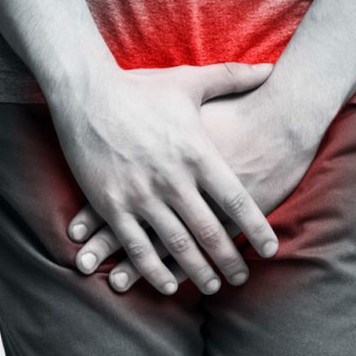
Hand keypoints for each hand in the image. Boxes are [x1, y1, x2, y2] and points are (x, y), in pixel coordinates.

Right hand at [50, 63, 280, 295]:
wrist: (85, 91)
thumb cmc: (140, 87)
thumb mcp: (190, 81)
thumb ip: (232, 78)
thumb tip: (270, 68)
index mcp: (197, 153)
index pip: (236, 200)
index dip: (256, 228)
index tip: (269, 249)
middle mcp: (173, 179)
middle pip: (210, 231)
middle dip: (229, 259)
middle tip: (242, 279)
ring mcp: (141, 195)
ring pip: (176, 245)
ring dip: (197, 271)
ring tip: (212, 286)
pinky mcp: (111, 204)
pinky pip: (136, 246)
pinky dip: (153, 269)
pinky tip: (167, 284)